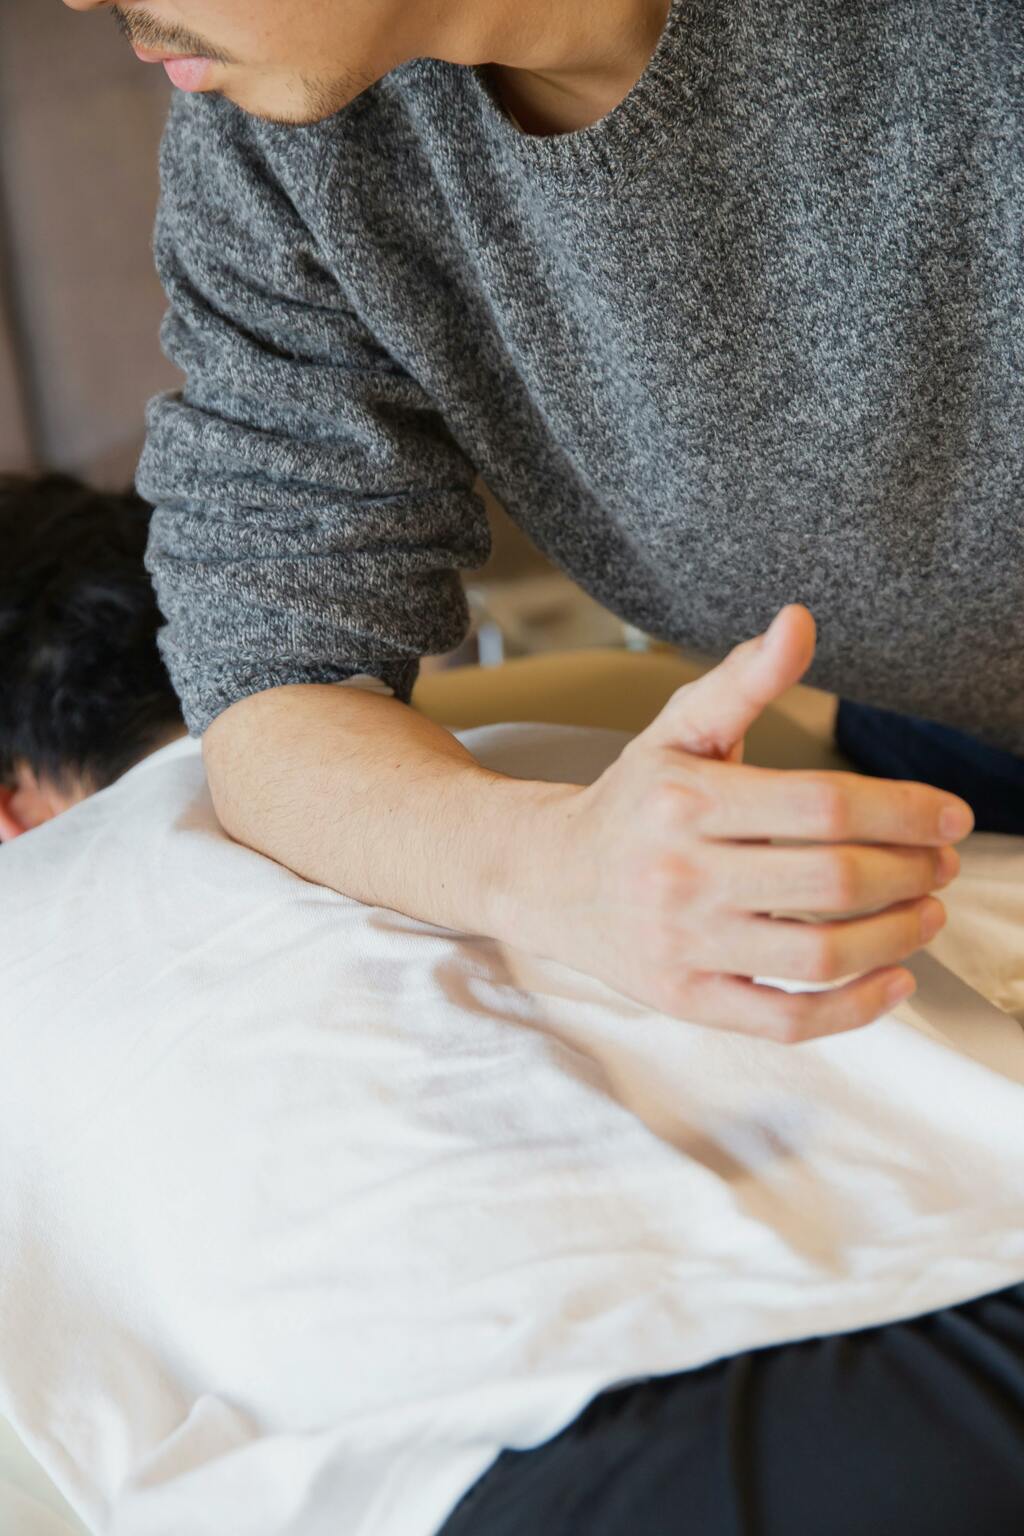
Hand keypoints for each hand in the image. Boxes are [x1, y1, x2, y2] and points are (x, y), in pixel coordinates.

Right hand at [525, 606, 973, 1042]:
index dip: (903, 811)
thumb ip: (744, 681)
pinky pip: (784, 1021)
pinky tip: (893, 980)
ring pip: (817, 955)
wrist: (547, 879)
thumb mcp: (677, 731)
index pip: (821, 804)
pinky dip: (853, 1010)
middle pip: (831, 880)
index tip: (951, 817)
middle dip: (910, 871)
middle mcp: (680, 875)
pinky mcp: (685, 999)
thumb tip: (799, 622)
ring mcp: (682, 945)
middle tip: (942, 864)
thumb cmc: (632, 801)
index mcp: (685, 800)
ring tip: (928, 913)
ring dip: (896, 936)